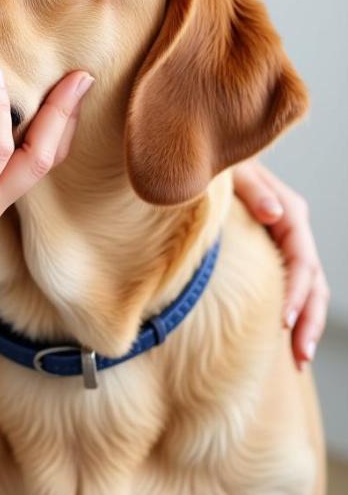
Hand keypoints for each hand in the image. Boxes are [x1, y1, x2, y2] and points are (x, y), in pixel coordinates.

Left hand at [232, 158, 328, 368]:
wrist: (200, 156)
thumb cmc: (213, 164)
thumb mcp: (231, 170)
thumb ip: (252, 188)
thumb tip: (275, 215)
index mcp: (287, 208)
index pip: (301, 257)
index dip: (296, 290)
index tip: (284, 320)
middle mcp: (290, 226)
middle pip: (312, 278)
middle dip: (308, 317)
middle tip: (298, 352)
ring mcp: (283, 239)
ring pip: (309, 286)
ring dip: (307, 321)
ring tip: (299, 357)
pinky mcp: (271, 248)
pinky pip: (292, 283)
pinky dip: (295, 310)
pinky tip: (289, 339)